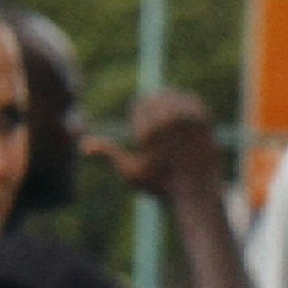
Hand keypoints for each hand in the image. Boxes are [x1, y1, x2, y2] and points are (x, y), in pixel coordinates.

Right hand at [87, 89, 221, 195]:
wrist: (197, 192)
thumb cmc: (160, 185)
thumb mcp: (130, 172)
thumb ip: (108, 154)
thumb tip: (83, 145)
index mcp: (148, 131)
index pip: (138, 106)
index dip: (139, 121)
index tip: (147, 139)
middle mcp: (168, 121)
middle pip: (154, 98)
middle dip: (152, 112)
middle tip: (158, 134)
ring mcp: (188, 118)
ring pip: (171, 96)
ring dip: (167, 106)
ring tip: (169, 127)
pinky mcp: (204, 118)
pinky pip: (189, 99)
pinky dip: (185, 107)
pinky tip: (183, 123)